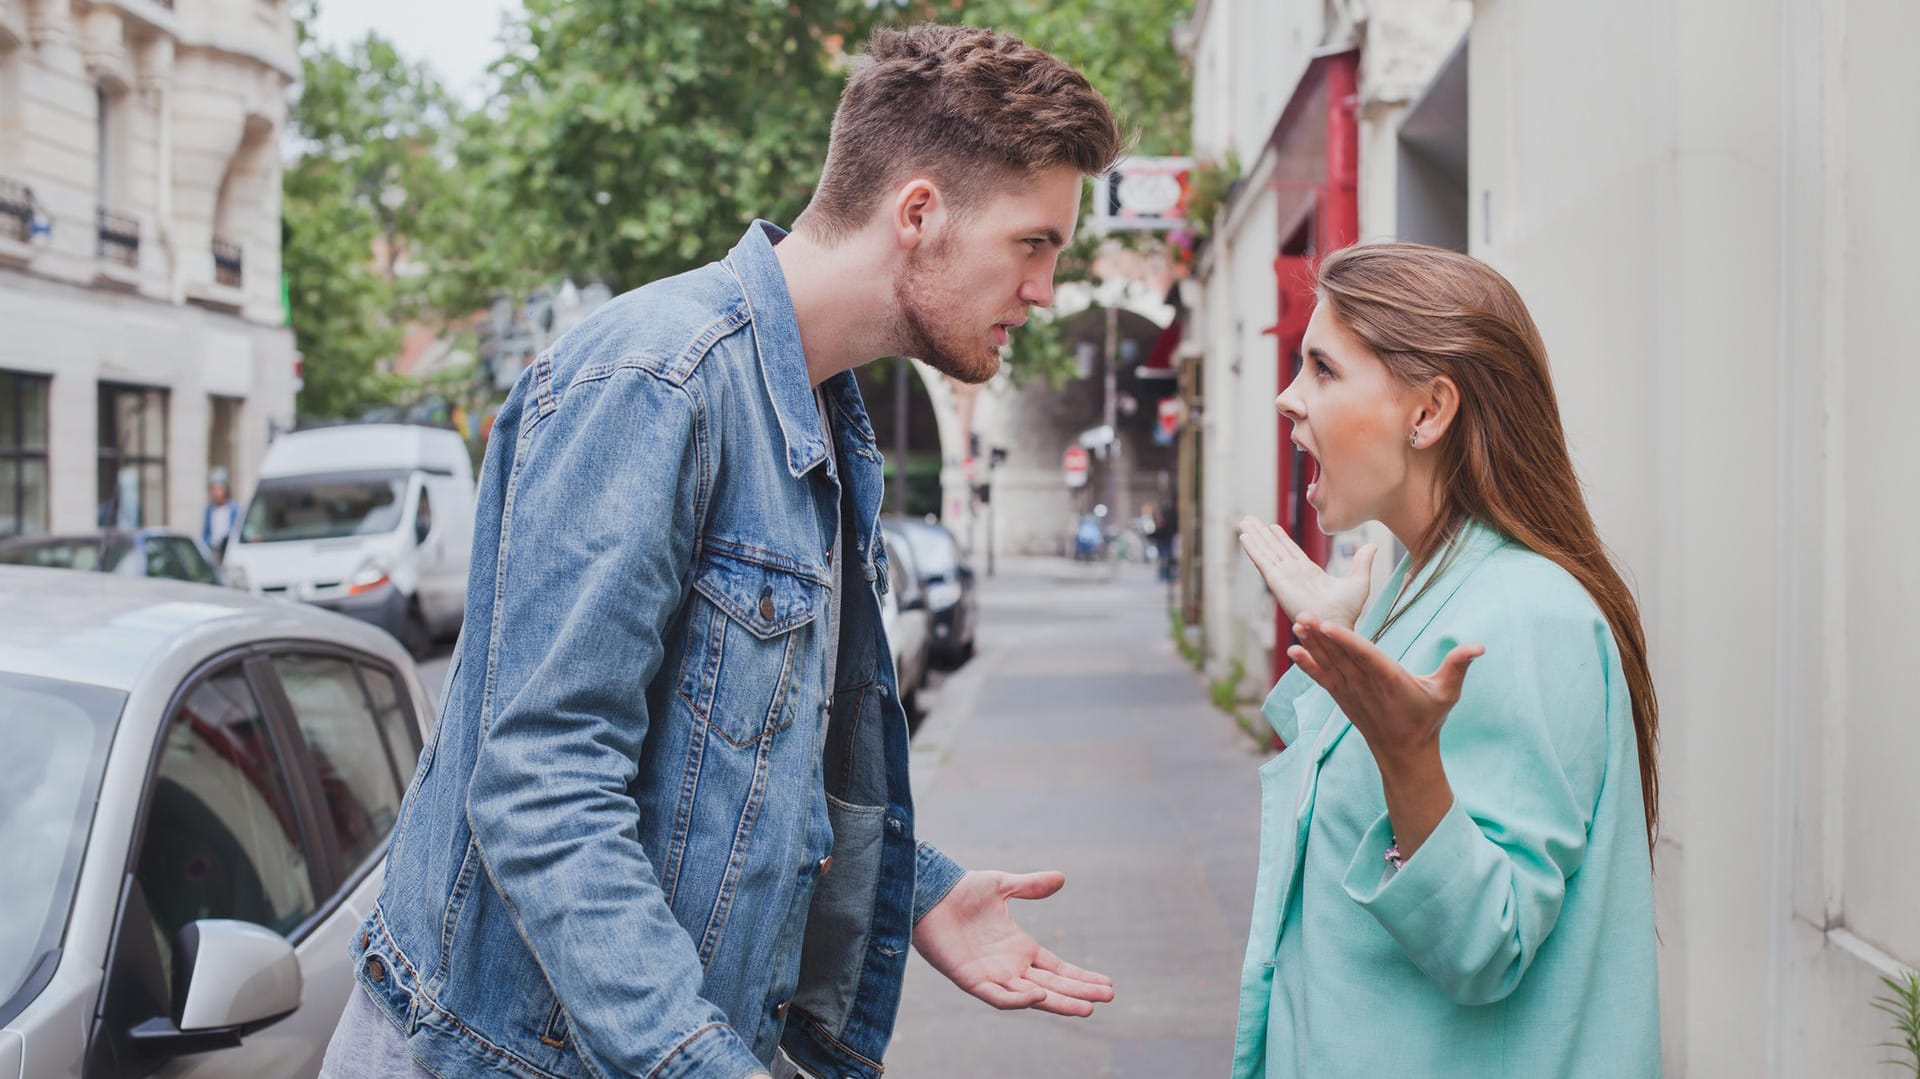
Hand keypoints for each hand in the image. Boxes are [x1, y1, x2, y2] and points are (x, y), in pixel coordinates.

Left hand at [912, 870, 1114, 1016]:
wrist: (928, 892)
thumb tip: (1061, 878)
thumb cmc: (961, 890)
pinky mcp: (970, 979)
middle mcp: (1009, 966)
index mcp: (1019, 948)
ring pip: (1030, 996)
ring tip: (1086, 1008)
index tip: (1107, 984)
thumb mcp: (1003, 886)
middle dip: (1078, 993)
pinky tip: (1038, 994)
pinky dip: (1017, 999)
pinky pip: (997, 996)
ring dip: (1057, 1002)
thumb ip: (1031, 886)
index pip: (1057, 968)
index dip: (1081, 977)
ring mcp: (991, 975)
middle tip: (1107, 998)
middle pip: (1052, 985)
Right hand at [1237, 518, 1374, 629]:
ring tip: (1243, 523)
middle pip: (1274, 549)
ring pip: (1267, 551)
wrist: (1335, 624)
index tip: (1272, 527)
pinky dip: (1253, 549)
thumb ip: (1362, 562)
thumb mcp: (1358, 581)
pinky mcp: (1277, 581)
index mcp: (1309, 574)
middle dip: (1262, 534)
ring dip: (1255, 537)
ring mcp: (1284, 577)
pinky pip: (1263, 562)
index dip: (1281, 539)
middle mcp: (1293, 574)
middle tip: (1250, 519)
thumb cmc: (1348, 612)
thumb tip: (1372, 546)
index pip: (1291, 552)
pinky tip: (1244, 537)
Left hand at [1288, 615, 1481, 765]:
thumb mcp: (1447, 693)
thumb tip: (1479, 646)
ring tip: (1297, 623)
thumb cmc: (1427, 718)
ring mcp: (1351, 692)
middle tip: (1303, 613)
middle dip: (1321, 636)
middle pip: (1341, 657)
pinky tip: (1293, 651)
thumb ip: (1457, 666)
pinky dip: (1307, 665)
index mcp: (1390, 681)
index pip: (1365, 657)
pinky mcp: (1342, 697)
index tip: (1328, 626)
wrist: (1404, 752)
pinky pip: (1322, 678)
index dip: (1345, 641)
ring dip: (1312, 645)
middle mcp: (1366, 686)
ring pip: (1329, 664)